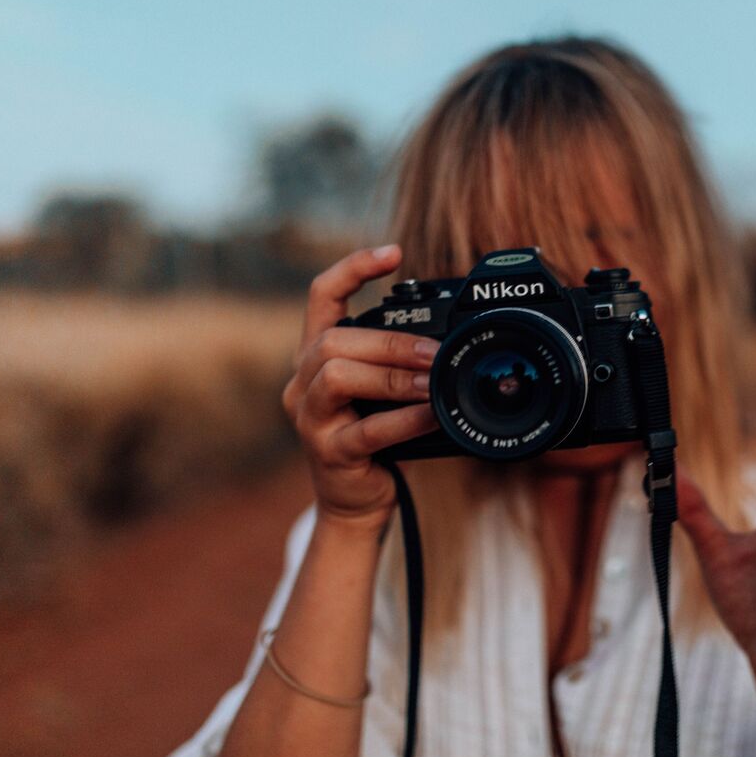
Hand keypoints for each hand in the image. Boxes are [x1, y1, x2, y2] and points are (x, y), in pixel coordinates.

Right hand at [281, 244, 439, 529]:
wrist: (357, 503)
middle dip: (389, 341)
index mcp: (317, 356)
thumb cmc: (376, 440)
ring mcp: (310, 419)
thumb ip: (399, 362)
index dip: (353, 268)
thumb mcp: (383, 392)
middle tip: (435, 351)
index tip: (394, 252)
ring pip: (337, 376)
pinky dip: (403, 420)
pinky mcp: (328, 454)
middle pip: (333, 339)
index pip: (321, 296)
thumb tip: (452, 339)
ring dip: (391, 375)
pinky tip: (431, 416)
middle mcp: (303, 382)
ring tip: (431, 382)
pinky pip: (365, 430)